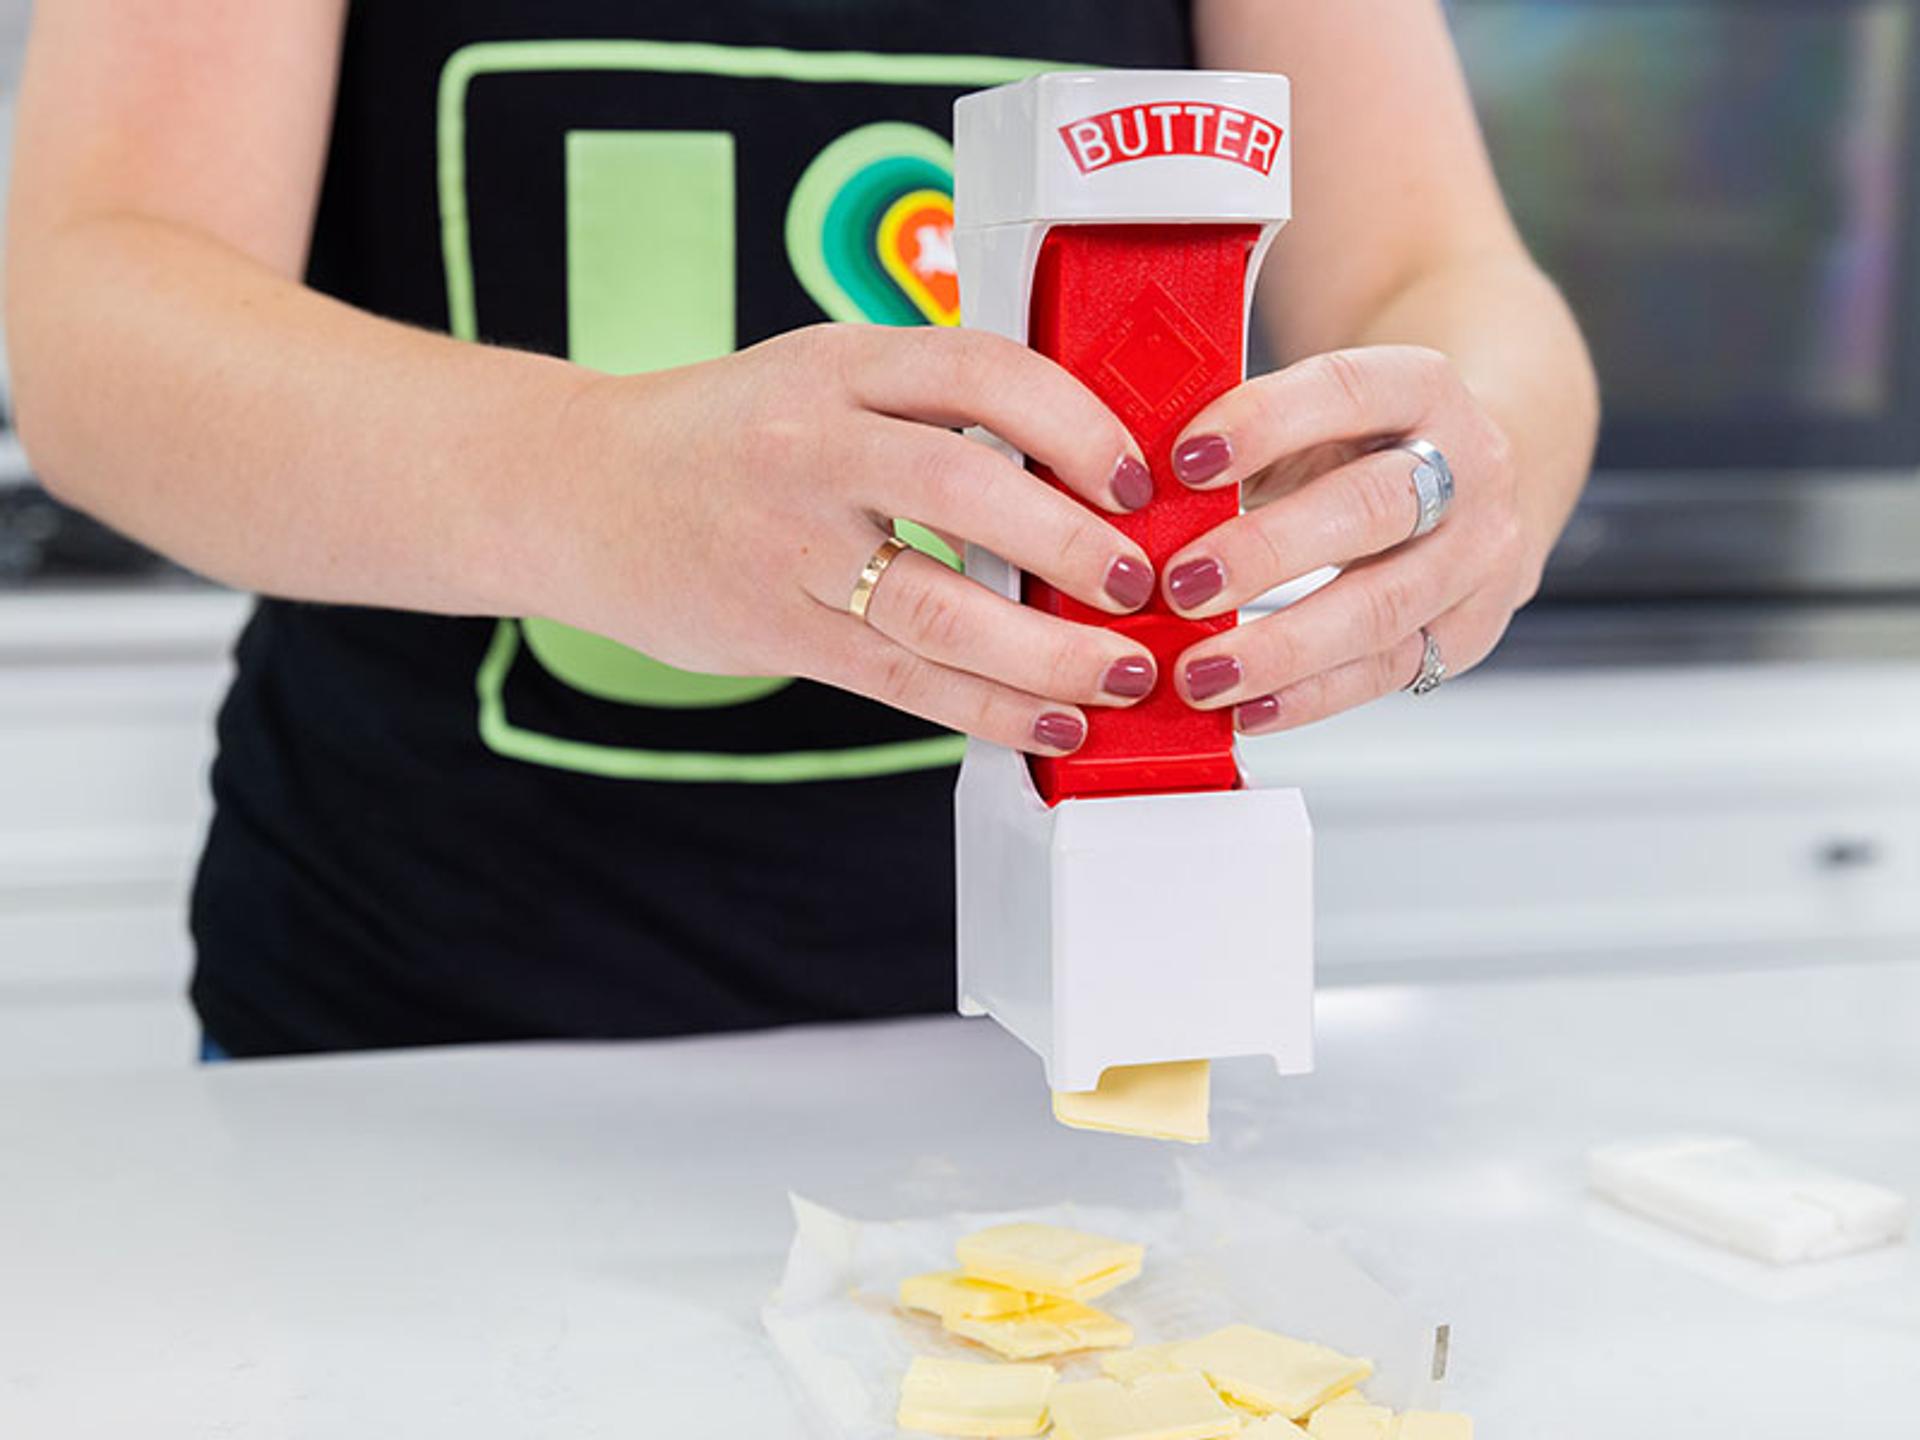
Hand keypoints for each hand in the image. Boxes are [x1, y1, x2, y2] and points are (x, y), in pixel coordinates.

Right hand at [551, 324, 1163, 754]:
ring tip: (1124, 672)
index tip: (1138, 478)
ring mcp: (788, 545)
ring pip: (939, 608)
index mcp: (840, 364)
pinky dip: (988, 708)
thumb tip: (1083, 476)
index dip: (1078, 424)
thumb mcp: (821, 376)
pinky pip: (902, 679)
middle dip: (1076, 546)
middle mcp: (812, 445)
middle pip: (969, 491)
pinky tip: (1051, 721)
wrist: (580, 492)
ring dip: (1049, 652)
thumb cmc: (731, 434)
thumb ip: (930, 408)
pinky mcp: (775, 629)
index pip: (982, 373)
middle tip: (1142, 584)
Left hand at [1157, 346, 1542, 730]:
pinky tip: (1247, 707)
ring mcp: (1477, 556)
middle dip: (1266, 551)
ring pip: (1384, 606)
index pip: (1347, 391)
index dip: (1265, 423)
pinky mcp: (1468, 631)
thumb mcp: (1314, 417)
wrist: (1482, 478)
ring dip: (1281, 648)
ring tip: (1200, 672)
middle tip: (1180, 584)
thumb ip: (1243, 445)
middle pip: (1373, 506)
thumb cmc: (1369, 446)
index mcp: (1422, 389)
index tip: (1185, 460)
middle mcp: (1469, 468)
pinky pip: (1387, 672)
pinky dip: (1309, 697)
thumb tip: (1136, 492)